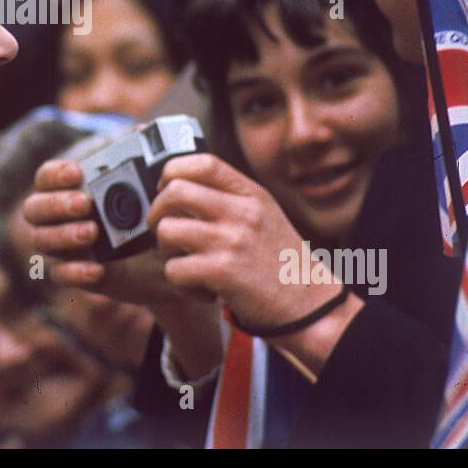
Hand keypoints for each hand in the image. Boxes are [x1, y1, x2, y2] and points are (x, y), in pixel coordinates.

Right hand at [17, 158, 191, 307]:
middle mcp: (51, 217)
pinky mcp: (69, 272)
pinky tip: (96, 270)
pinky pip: (59, 275)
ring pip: (41, 240)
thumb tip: (144, 129)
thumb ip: (135, 154)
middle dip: (57, 204)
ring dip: (63, 235)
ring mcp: (57, 245)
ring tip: (92, 232)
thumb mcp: (135, 180)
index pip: (44, 177)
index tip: (78, 172)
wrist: (152, 253)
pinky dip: (74, 272)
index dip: (55, 174)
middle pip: (34, 209)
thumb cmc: (136, 206)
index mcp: (62, 188)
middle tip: (85, 203)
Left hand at [146, 153, 340, 333]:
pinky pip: (174, 269)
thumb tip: (179, 187)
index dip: (173, 172)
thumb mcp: (263, 215)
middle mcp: (242, 212)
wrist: (310, 305)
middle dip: (157, 212)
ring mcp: (232, 241)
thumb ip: (229, 198)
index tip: (165, 189)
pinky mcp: (223, 272)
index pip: (203, 163)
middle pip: (174, 191)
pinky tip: (199, 288)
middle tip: (164, 231)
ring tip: (184, 262)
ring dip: (165, 251)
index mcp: (250, 194)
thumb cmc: (280, 262)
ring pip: (168, 230)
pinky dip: (179, 283)